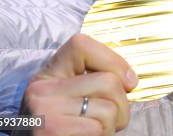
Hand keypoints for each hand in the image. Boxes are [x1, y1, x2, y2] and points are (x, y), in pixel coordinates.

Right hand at [22, 33, 137, 135]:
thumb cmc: (67, 126)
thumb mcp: (75, 95)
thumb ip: (98, 79)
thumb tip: (130, 81)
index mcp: (48, 73)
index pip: (82, 45)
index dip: (113, 61)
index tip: (127, 82)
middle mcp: (42, 89)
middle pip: (109, 81)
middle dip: (121, 104)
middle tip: (107, 118)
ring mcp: (46, 111)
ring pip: (110, 108)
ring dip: (112, 125)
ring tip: (94, 130)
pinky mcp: (52, 131)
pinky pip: (99, 129)